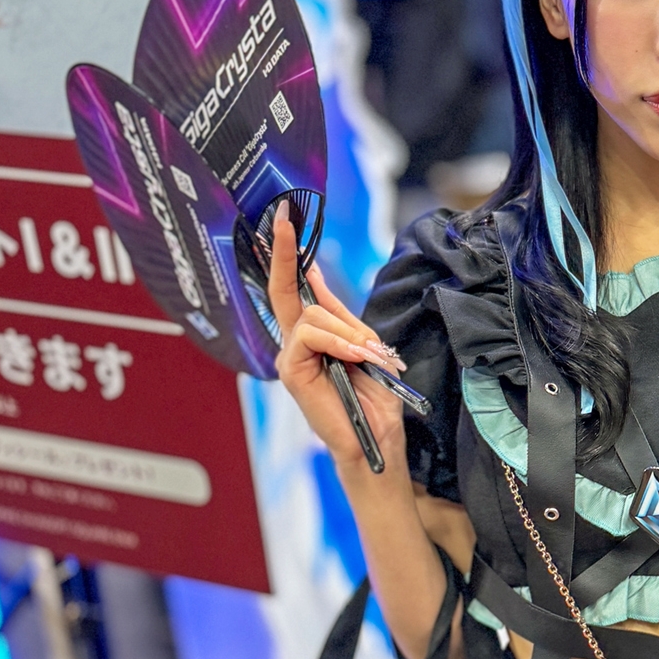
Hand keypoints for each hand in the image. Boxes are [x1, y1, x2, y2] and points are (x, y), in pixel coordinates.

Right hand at [269, 202, 407, 471]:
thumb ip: (341, 318)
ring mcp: (291, 358)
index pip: (296, 290)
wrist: (376, 440)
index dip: (289, 256)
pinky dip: (338, 343)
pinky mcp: (291, 371)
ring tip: (369, 355)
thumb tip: (314, 279)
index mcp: (315, 336)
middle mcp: (296, 344)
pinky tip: (356, 357)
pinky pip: (311, 338)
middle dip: (284, 253)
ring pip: (311, 318)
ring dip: (346, 332)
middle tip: (282, 218)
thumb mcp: (365, 348)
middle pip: (284, 291)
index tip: (286, 222)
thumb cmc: (374, 401)